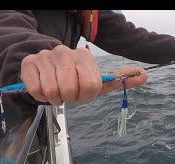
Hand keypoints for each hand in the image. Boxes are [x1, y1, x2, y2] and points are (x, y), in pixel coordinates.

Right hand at [20, 45, 147, 104]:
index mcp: (84, 56)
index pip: (91, 86)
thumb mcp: (97, 82)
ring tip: (57, 91)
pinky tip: (44, 88)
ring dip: (56, 99)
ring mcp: (45, 56)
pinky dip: (41, 97)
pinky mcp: (29, 64)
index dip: (86, 96)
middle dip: (70, 99)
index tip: (82, 93)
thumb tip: (145, 75)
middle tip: (69, 94)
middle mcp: (65, 52)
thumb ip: (120, 79)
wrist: (46, 71)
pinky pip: (37, 90)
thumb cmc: (74, 79)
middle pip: (71, 90)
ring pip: (53, 91)